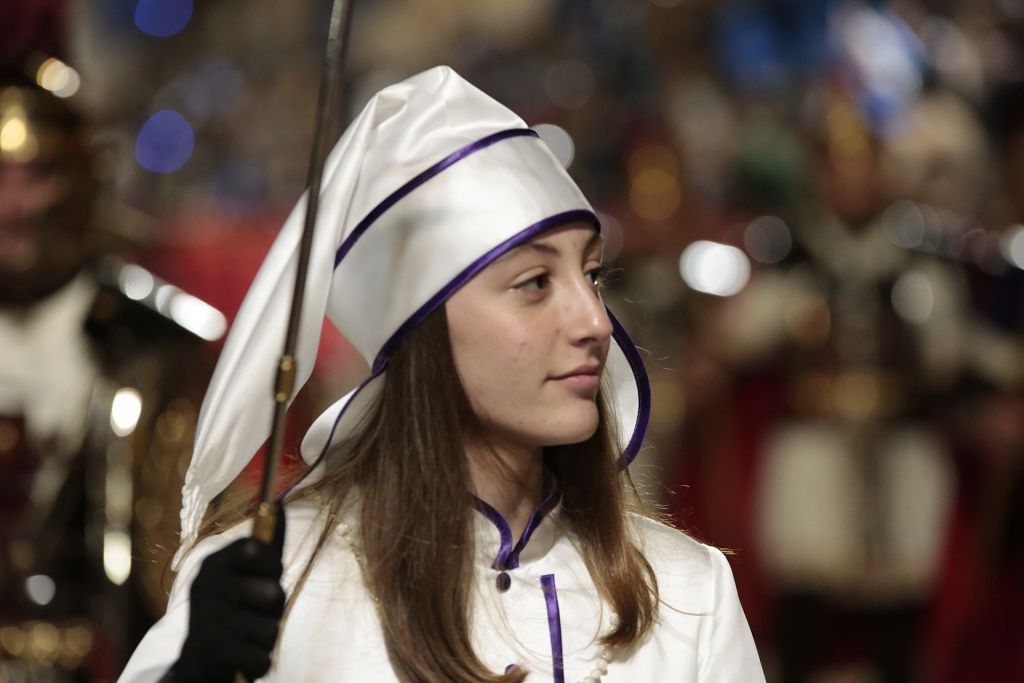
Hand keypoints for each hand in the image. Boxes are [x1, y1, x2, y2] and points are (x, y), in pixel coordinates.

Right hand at [173, 504, 286, 681]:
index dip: (270, 564)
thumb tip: (279, 502)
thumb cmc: (233, 605)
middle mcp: (208, 589)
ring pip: (271, 628)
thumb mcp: (245, 572)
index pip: (256, 550)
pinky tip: (242, 654)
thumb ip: (266, 543)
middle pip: (274, 593)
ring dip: (265, 634)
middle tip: (257, 609)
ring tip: (246, 632)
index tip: (270, 571)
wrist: (199, 657)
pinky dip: (259, 660)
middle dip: (273, 606)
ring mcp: (212, 622)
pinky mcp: (218, 655)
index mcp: (216, 564)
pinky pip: (263, 657)